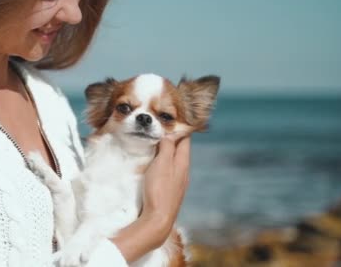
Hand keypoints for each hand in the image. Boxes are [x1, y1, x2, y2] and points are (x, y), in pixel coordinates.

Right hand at [109, 136, 190, 261]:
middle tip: (160, 131)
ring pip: (175, 162)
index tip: (171, 120)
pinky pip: (169, 172)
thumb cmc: (159, 189)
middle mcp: (184, 172)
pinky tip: (155, 167)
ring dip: (167, 152)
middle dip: (172, 140)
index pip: (185, 140)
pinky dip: (164, 164)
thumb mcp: (162, 163)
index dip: (180, 129)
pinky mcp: (171, 191)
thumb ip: (167, 148)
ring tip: (156, 146)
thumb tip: (170, 135)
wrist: (158, 219)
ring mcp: (178, 183)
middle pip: (180, 150)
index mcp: (182, 163)